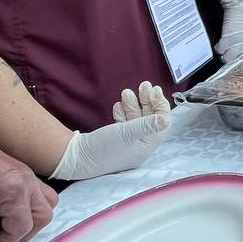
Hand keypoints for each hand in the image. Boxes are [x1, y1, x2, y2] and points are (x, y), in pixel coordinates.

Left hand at [0, 103, 56, 241]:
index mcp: (15, 191)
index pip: (20, 228)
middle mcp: (28, 182)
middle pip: (43, 216)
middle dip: (25, 233)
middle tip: (5, 239)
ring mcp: (29, 175)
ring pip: (49, 201)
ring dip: (34, 218)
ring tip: (13, 227)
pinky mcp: (23, 172)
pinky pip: (41, 191)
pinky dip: (33, 204)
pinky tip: (13, 210)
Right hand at [51, 82, 171, 180]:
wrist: (75, 158)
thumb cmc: (104, 147)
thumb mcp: (127, 133)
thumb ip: (148, 124)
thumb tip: (168, 119)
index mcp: (147, 145)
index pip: (162, 123)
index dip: (160, 105)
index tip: (155, 90)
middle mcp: (140, 144)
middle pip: (150, 118)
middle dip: (147, 101)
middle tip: (144, 85)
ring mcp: (127, 142)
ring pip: (136, 119)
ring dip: (133, 104)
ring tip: (126, 92)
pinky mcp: (115, 140)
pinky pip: (124, 123)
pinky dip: (123, 112)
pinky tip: (118, 105)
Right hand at [216, 0, 242, 62]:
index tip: (240, 55)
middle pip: (239, 61)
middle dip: (234, 58)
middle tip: (230, 53)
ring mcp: (238, 44)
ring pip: (227, 59)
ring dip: (224, 55)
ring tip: (224, 49)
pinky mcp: (227, 39)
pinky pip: (219, 50)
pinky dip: (218, 48)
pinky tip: (220, 43)